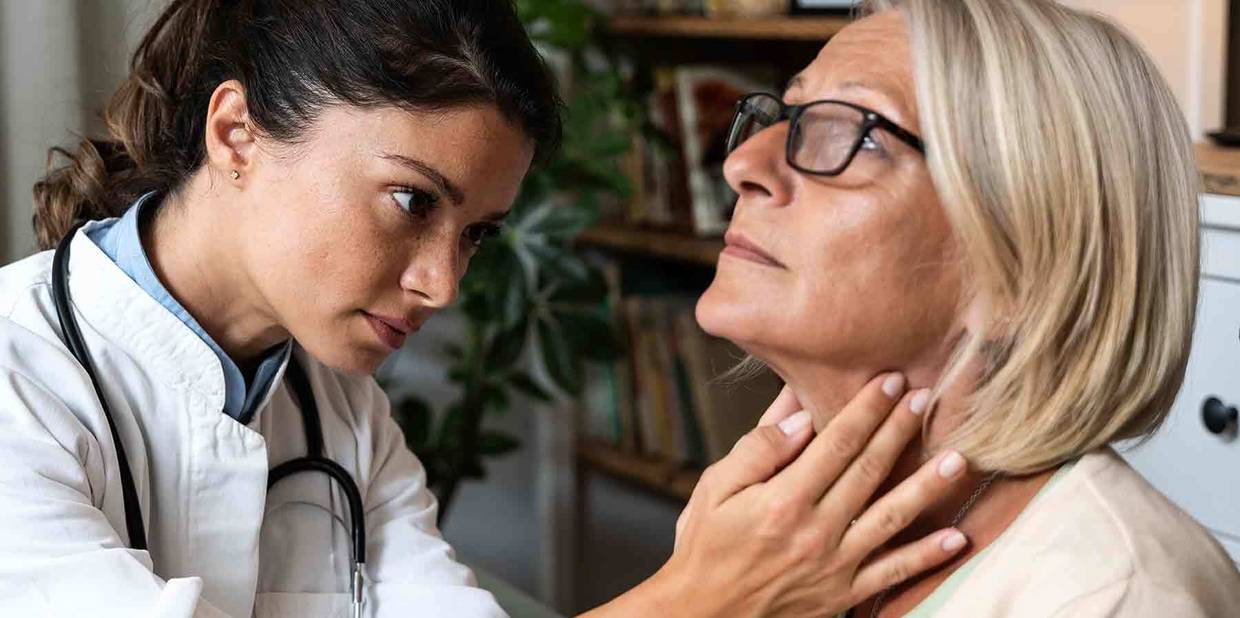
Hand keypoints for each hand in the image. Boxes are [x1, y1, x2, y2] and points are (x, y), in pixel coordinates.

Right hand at [654, 374, 969, 617]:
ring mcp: (833, 564)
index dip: (867, 409)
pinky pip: (892, 573)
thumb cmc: (704, 546)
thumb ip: (757, 451)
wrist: (702, 614)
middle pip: (869, 470)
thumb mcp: (713, 489)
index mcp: (782, 500)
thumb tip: (800, 417)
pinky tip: (956, 536)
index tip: (890, 381)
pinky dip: (926, 556)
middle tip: (927, 397)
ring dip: (928, 486)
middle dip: (900, 430)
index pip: (836, 443)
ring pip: (891, 517)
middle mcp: (815, 530)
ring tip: (959, 459)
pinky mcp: (842, 593)